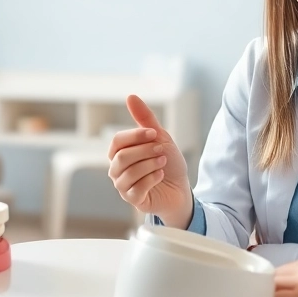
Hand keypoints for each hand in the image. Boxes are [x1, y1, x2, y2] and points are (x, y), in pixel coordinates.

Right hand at [108, 95, 192, 226]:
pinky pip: (136, 189)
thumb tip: (130, 96)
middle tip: (162, 150)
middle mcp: (117, 170)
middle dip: (145, 151)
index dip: (136, 136)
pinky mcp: (133, 200)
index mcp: (120, 153)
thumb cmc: (167, 162)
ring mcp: (123, 186)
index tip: (154, 133)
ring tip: (163, 162)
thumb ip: (145, 119)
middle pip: (122, 156)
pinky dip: (152, 179)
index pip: (117, 141)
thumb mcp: (159, 137)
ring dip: (150, 164)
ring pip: (128, 172)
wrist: (181, 188)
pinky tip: (160, 176)